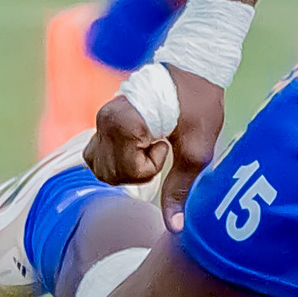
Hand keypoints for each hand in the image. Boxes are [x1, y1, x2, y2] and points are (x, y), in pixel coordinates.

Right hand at [85, 66, 228, 228]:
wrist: (196, 68)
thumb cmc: (200, 103)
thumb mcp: (197, 149)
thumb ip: (181, 189)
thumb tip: (174, 228)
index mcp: (124, 123)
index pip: (127, 172)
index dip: (151, 168)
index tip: (166, 143)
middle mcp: (105, 120)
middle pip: (109, 174)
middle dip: (138, 170)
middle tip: (161, 146)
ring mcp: (101, 119)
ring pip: (100, 168)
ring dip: (126, 167)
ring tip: (151, 145)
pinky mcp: (104, 120)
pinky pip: (97, 154)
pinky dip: (117, 159)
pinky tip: (140, 146)